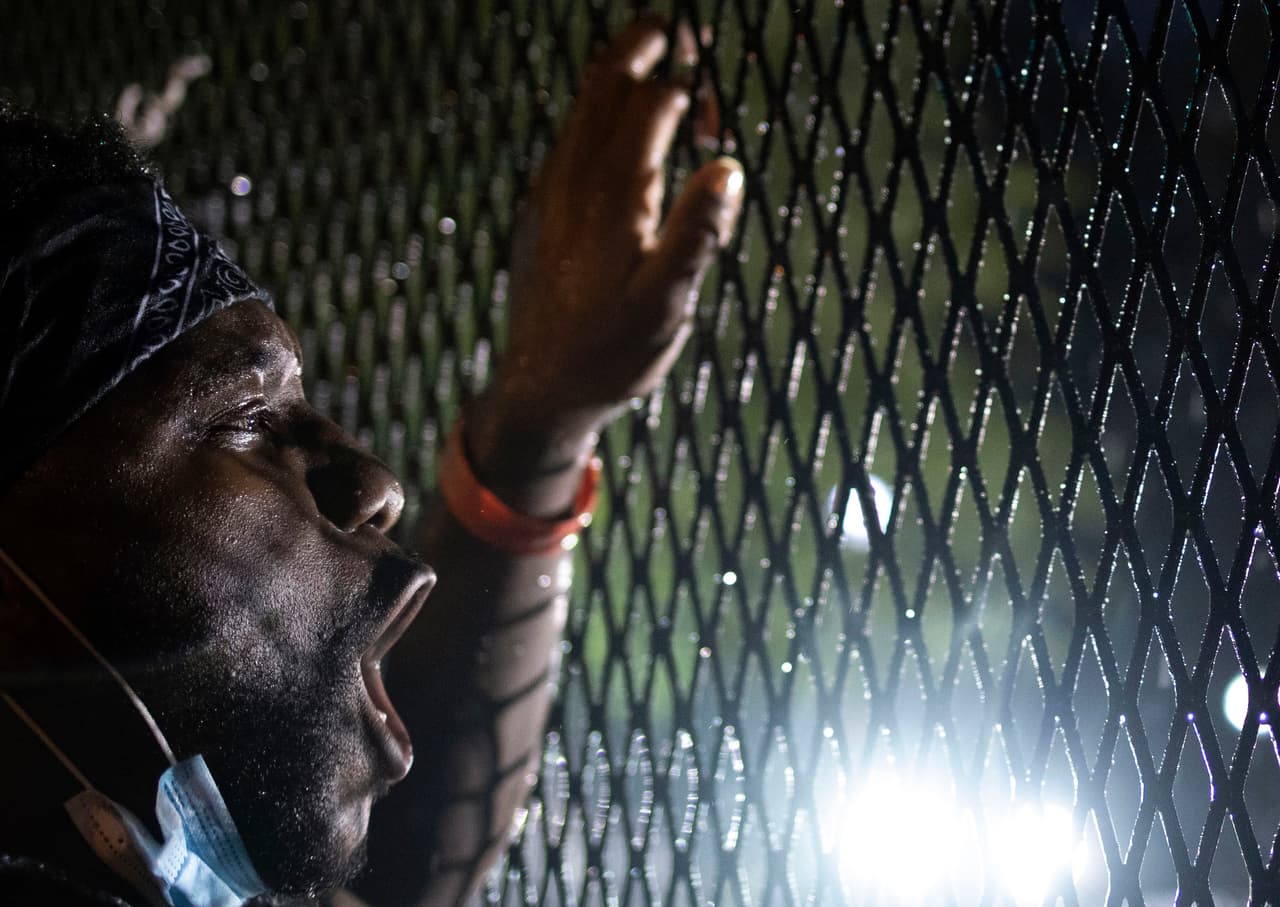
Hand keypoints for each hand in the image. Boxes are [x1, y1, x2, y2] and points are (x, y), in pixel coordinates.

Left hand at [467, 16, 743, 508]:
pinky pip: (570, 139)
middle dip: (645, 44)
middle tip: (681, 35)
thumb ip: (697, 233)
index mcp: (612, 194)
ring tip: (661, 83)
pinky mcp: (540, 209)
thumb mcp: (667, 305)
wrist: (540, 390)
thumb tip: (726, 166)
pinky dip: (601, 118)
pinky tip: (623, 145)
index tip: (716, 123)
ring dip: (623, 80)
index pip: (651, 101)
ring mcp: (550, 191)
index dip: (689, 93)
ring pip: (582, 106)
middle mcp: (572, 179)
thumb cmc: (610, 354)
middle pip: (605, 80)